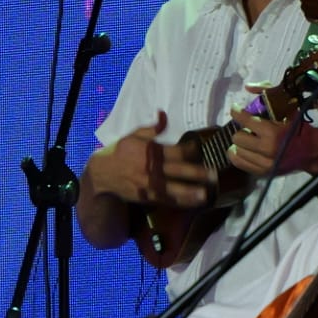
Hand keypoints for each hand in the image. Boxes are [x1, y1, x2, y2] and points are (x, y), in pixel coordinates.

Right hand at [89, 111, 215, 206]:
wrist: (103, 175)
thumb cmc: (121, 153)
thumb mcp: (133, 136)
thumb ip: (152, 129)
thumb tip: (163, 114)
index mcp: (150, 151)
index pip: (175, 150)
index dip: (190, 150)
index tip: (201, 149)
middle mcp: (151, 168)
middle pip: (178, 170)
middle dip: (197, 173)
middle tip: (214, 175)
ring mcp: (149, 184)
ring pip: (174, 188)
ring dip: (191, 192)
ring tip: (206, 194)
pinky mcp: (147, 196)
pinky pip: (167, 200)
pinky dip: (180, 202)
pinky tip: (193, 203)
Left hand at [226, 100, 317, 176]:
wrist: (313, 152)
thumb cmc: (300, 128)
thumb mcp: (288, 108)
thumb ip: (267, 94)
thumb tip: (248, 86)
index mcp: (273, 132)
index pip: (244, 120)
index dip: (237, 112)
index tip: (236, 109)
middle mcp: (267, 149)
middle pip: (237, 137)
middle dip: (242, 130)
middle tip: (249, 128)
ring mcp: (264, 163)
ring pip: (236, 151)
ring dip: (241, 143)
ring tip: (250, 139)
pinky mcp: (263, 172)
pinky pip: (240, 163)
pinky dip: (240, 155)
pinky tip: (246, 149)